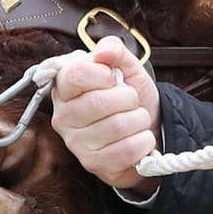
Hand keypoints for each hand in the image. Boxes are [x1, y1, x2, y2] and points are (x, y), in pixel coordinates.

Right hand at [51, 35, 161, 195]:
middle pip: (98, 102)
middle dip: (128, 99)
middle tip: (131, 102)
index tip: (114, 78)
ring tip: (136, 120)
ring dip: (139, 120)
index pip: (75, 75)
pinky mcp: (92, 163)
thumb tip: (105, 50)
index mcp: (65, 88)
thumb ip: (115, 51)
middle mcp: (63, 116)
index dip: (103, 74)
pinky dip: (143, 141)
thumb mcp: (127, 69)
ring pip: (117, 126)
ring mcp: (75, 143)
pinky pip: (127, 150)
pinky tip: (139, 138)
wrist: (149, 129)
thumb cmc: (131, 100)